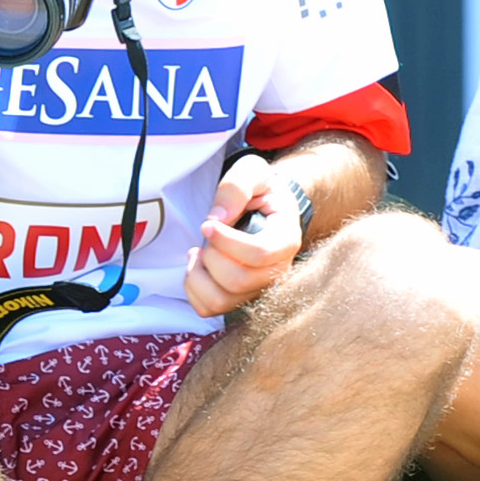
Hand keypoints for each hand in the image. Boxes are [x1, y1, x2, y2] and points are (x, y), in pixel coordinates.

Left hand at [184, 155, 300, 317]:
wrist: (265, 206)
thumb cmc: (260, 189)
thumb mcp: (252, 172)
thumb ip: (236, 187)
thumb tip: (217, 220)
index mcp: (286, 239)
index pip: (260, 254)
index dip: (227, 241)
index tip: (208, 223)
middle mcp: (277, 271)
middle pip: (237, 280)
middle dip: (212, 255)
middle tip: (209, 234)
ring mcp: (258, 289)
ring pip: (221, 300)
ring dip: (199, 273)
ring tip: (200, 251)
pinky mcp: (239, 299)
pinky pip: (208, 308)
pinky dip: (193, 288)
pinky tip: (198, 265)